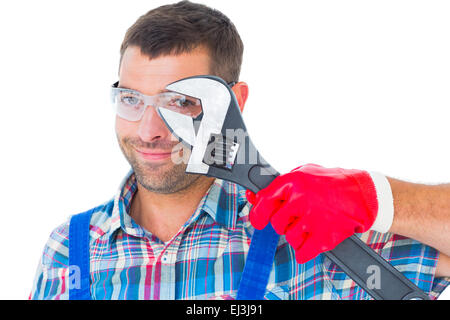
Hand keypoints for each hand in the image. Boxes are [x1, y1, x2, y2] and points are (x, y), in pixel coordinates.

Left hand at [246, 164, 378, 263]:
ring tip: (312, 223)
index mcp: (293, 182)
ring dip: (298, 235)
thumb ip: (279, 186)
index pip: (264, 200)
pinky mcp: (324, 237)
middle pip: (276, 223)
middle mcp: (301, 200)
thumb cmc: (332, 183)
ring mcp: (312, 219)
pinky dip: (306, 250)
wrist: (364, 195)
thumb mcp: (304, 174)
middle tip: (298, 217)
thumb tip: (254, 197)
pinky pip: (302, 253)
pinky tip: (314, 239)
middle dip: (284, 222)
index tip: (258, 220)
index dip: (258, 213)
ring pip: (289, 238)